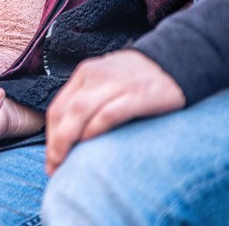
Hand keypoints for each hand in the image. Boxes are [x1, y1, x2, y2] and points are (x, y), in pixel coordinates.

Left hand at [45, 50, 185, 175]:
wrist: (178, 59)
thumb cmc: (139, 79)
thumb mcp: (107, 81)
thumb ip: (89, 100)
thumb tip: (71, 137)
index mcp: (85, 74)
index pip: (57, 108)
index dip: (50, 137)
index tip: (51, 160)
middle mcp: (95, 76)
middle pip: (64, 112)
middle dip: (55, 144)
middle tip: (55, 169)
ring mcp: (115, 83)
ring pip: (79, 112)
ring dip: (68, 141)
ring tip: (67, 165)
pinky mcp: (138, 94)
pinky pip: (108, 113)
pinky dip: (95, 130)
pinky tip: (90, 145)